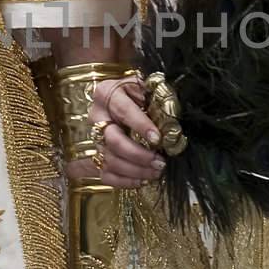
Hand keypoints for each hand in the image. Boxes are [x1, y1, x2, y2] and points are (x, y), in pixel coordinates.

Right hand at [89, 75, 164, 189]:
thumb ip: (158, 97)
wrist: (125, 98)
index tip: (158, 138)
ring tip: (156, 171)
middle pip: (113, 141)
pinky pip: (105, 175)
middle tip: (160, 161)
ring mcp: (95, 138)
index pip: (124, 111)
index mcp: (107, 93)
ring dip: (135, 170)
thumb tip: (173, 119)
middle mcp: (97, 116)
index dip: (141, 125)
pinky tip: (142, 181)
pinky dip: (124, 181)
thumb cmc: (140, 92)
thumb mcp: (147, 87)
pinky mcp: (97, 156)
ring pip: (110, 160)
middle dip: (138, 154)